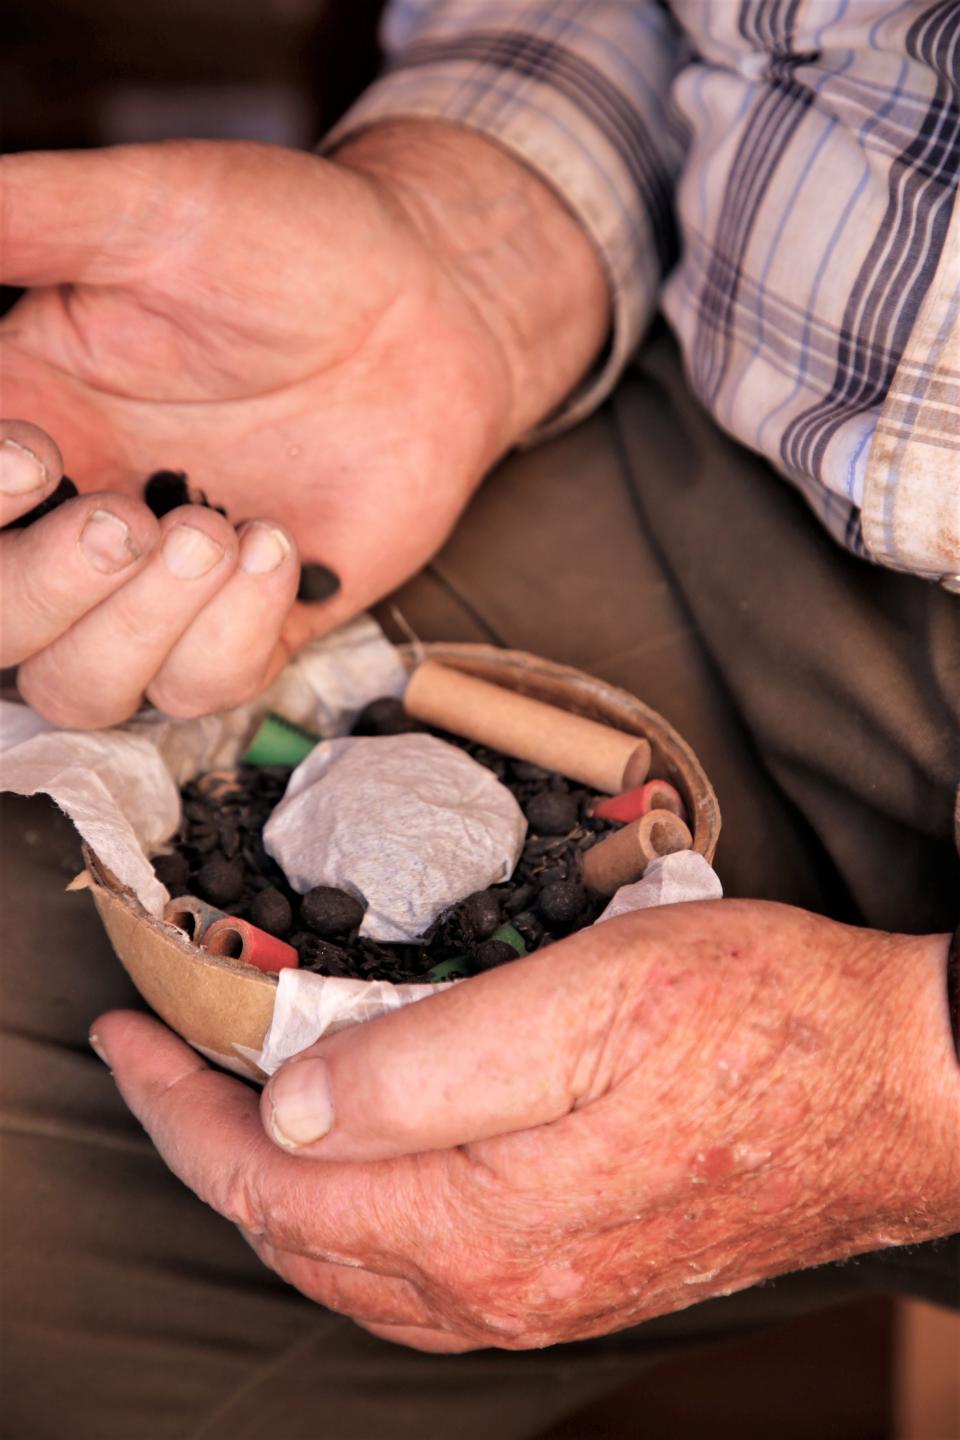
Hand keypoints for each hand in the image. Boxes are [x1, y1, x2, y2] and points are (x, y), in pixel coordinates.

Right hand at [1, 131, 606, 726]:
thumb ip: (22, 221)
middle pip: (0, 631)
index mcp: (25, 419)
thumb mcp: (143, 211)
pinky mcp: (256, 622)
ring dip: (139, 627)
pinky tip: (281, 546)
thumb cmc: (294, 246)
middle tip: (128, 518)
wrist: (432, 305)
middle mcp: (81, 516)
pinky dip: (231, 638)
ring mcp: (167, 584)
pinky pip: (204, 689)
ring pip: (84, 687)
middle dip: (46, 590)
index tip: (37, 455)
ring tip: (219, 530)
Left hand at [91, 901, 959, 1351]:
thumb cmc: (757, 1021)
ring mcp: (545, 1291)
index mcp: (487, 1221)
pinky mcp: (581, 1269)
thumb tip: (295, 1105)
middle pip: (300, 1234)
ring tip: (232, 1102)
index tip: (128, 1036)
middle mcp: (504, 1285)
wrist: (897, 1091)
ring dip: (274, 1184)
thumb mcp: (585, 1001)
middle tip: (164, 1060)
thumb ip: (430, 1063)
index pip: (273, 1184)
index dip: (179, 1112)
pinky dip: (352, 1210)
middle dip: (209, 1148)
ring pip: (354, 1260)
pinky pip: (420, 1268)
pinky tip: (354, 1158)